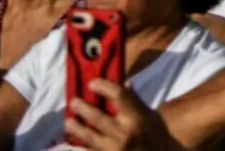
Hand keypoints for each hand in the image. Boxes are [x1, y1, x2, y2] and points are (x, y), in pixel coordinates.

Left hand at [61, 78, 187, 150]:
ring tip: (68, 122)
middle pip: (98, 117)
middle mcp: (125, 133)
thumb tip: (124, 82)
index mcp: (137, 118)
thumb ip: (134, 100)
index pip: (119, 96)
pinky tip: (73, 143)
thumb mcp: (150, 115)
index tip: (92, 83)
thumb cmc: (156, 135)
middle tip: (73, 102)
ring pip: (90, 137)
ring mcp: (116, 149)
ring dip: (77, 129)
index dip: (104, 87)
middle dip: (83, 109)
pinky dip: (81, 147)